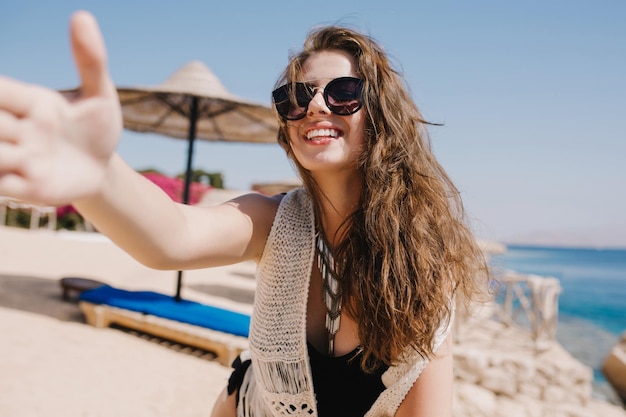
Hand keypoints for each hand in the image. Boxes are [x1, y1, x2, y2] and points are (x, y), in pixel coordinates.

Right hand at [0, 11, 121, 205]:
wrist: (103, 170)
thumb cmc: (97, 128)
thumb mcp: (100, 95)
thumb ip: (90, 60)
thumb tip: (82, 16)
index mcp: (33, 102)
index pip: (0, 91)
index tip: (15, 102)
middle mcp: (19, 129)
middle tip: (22, 130)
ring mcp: (21, 159)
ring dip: (2, 153)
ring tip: (23, 149)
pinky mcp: (26, 187)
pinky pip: (1, 184)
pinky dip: (3, 180)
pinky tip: (18, 172)